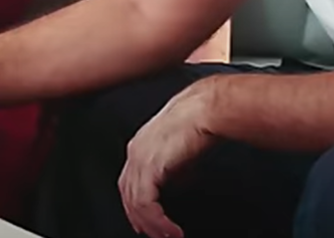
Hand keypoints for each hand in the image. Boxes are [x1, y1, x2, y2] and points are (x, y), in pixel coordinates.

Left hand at [119, 84, 215, 237]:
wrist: (206, 109)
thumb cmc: (199, 121)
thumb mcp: (183, 151)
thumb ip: (175, 169)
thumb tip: (178, 184)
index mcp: (140, 145)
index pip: (129, 182)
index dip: (135, 205)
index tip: (146, 220)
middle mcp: (135, 151)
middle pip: (127, 195)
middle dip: (140, 219)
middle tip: (154, 234)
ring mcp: (140, 158)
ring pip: (135, 203)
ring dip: (151, 224)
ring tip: (166, 235)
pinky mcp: (150, 166)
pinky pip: (146, 203)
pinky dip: (157, 220)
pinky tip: (169, 228)